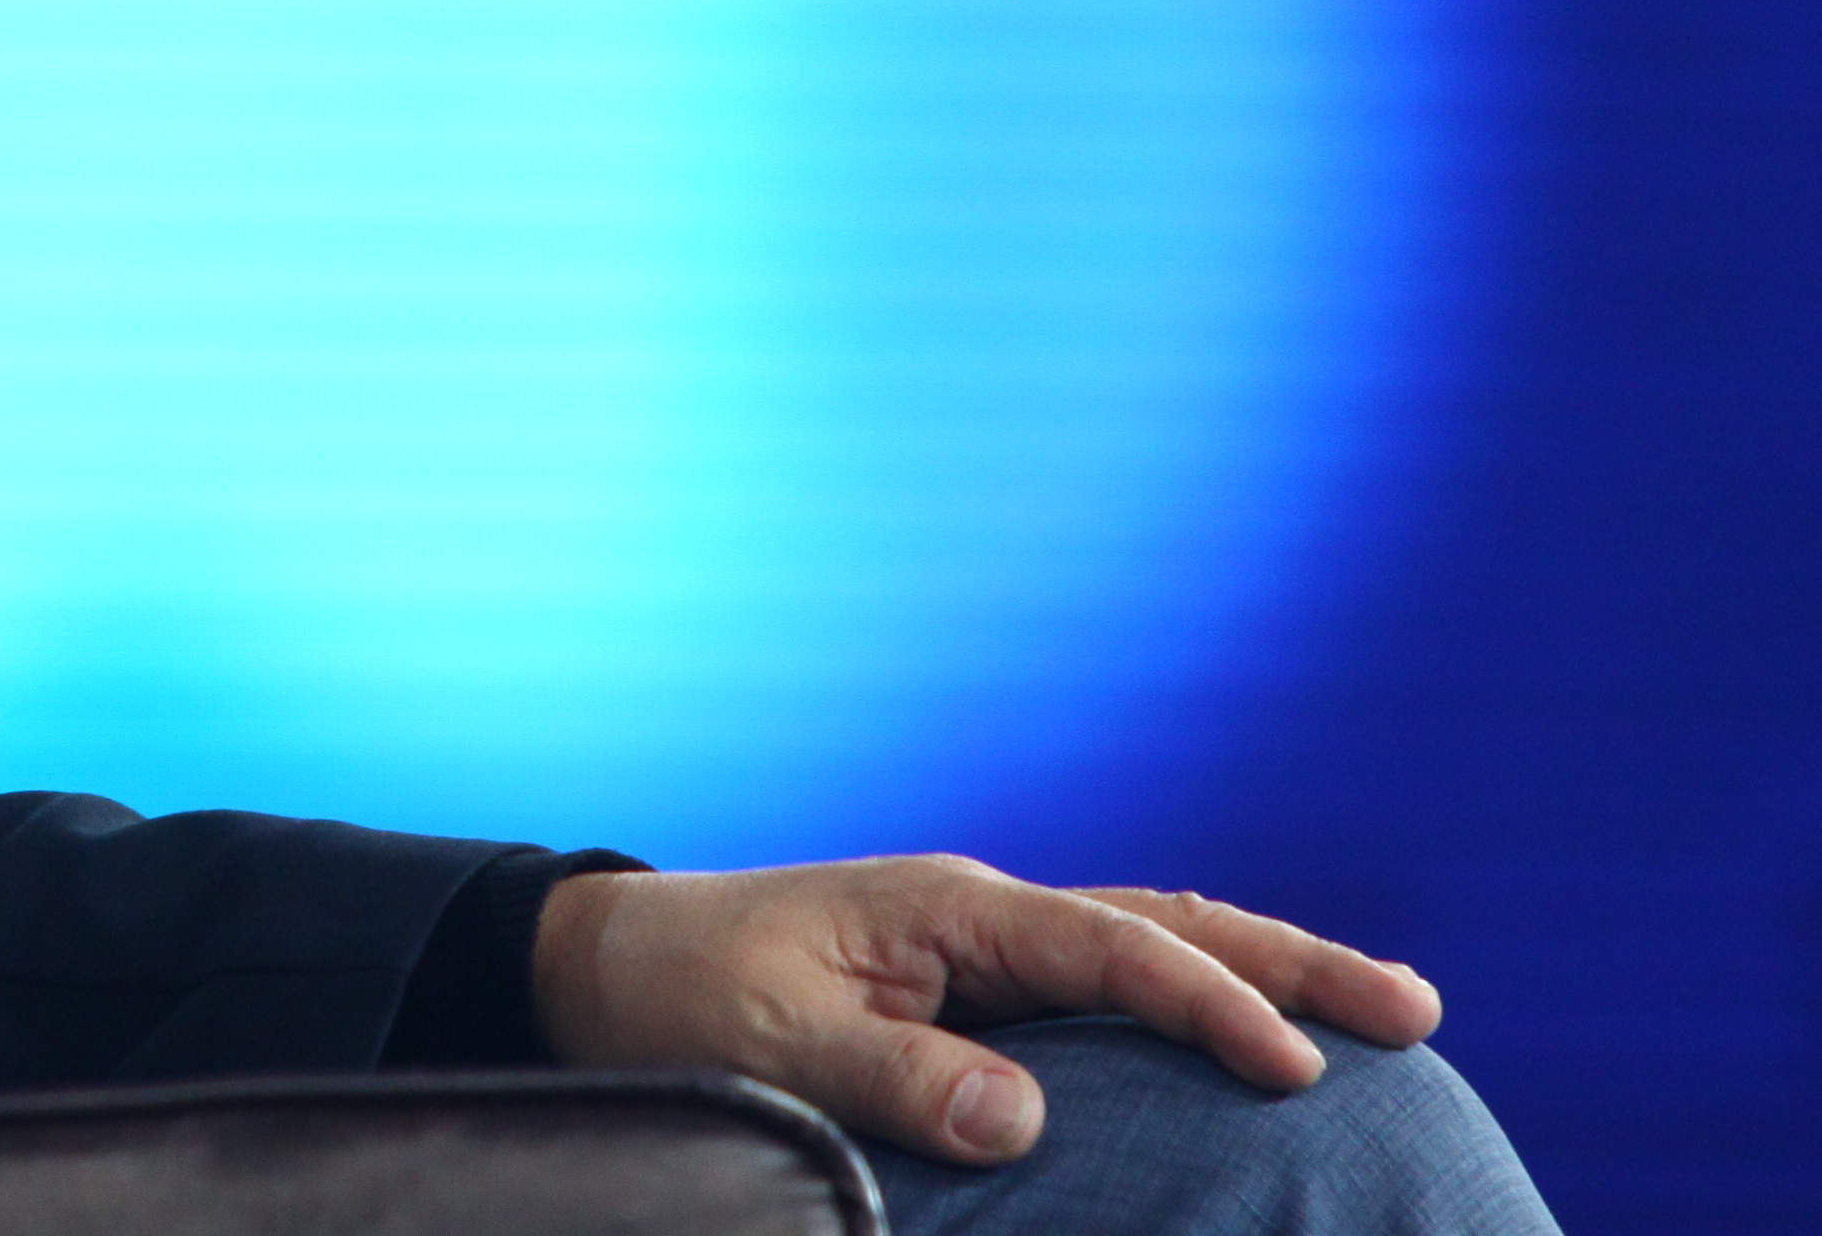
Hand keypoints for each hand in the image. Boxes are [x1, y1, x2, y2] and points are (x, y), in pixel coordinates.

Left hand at [534, 858, 1446, 1165]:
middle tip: (1416, 1008)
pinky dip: (1191, 1005)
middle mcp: (985, 917)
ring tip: (1381, 1014)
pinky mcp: (975, 996)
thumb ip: (896, 1077)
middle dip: (1291, 962)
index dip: (1209, 1006)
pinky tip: (1250, 1045)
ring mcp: (986, 952)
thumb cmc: (685, 998)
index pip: (1114, 949)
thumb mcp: (776, 1044)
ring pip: (1151, 949)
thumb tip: (1024, 1117)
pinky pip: (1110, 995)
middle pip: (1166, 923)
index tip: (1296, 1066)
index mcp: (950, 909)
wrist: (611, 967)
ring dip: (1260, 975)